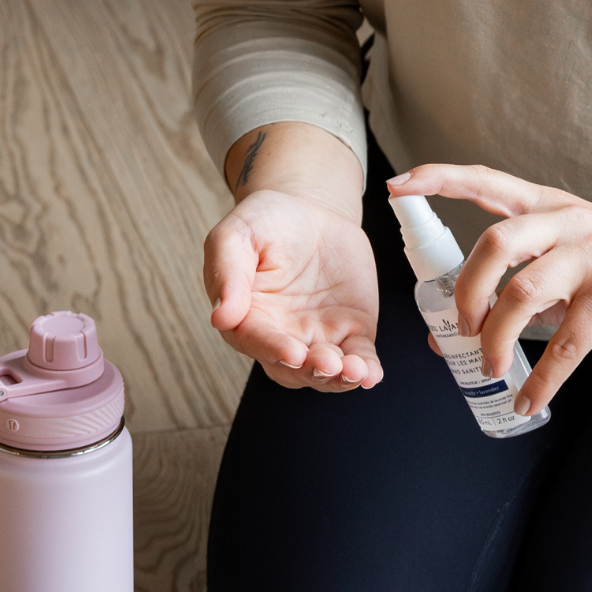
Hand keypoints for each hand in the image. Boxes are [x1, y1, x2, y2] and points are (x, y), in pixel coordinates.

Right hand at [205, 122, 379, 390]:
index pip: (256, 340)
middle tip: (327, 362)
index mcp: (248, 317)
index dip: (273, 349)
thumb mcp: (238, 234)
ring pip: (327, 371)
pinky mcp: (351, 333)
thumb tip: (220, 316)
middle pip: (293, 368)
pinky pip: (358, 359)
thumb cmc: (267, 222)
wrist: (311, 213)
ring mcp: (318, 338)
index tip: (291, 353)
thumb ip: (227, 271)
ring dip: (340, 377)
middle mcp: (282, 336)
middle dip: (311, 370)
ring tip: (354, 370)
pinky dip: (366, 370)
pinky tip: (371, 374)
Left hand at [386, 165, 591, 413]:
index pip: (486, 181)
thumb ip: (515, 287)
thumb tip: (445, 334)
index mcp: (549, 207)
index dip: (439, 180)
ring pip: (523, 294)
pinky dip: (541, 380)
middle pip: (495, 244)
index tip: (397, 188)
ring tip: (490, 367)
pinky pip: (565, 345)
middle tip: (461, 327)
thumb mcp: (569, 261)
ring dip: (495, 338)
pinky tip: (529, 400)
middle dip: (466, 292)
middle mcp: (568, 222)